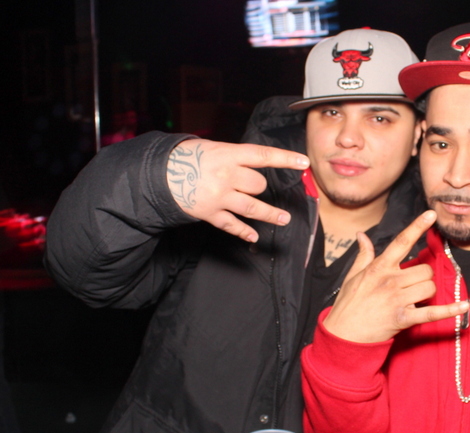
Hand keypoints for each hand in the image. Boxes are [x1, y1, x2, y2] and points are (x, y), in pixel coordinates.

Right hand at [166, 139, 309, 241]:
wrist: (156, 175)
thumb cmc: (184, 157)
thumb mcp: (211, 148)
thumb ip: (234, 157)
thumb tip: (254, 163)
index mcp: (227, 155)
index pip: (263, 156)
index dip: (285, 158)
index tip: (303, 162)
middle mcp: (226, 176)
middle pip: (258, 185)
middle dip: (260, 187)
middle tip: (253, 186)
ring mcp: (219, 197)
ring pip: (252, 208)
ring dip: (270, 215)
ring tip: (284, 219)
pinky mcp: (210, 213)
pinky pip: (232, 225)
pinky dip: (244, 232)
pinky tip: (254, 236)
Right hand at [323, 210, 469, 343]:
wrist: (343, 334)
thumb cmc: (349, 303)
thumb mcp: (353, 275)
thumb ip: (363, 254)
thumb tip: (362, 234)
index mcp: (379, 267)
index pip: (401, 242)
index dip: (417, 226)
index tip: (431, 214)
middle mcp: (390, 280)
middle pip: (424, 270)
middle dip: (423, 277)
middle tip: (412, 286)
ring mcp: (397, 299)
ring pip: (429, 287)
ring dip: (427, 292)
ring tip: (413, 299)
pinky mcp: (403, 318)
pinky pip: (432, 313)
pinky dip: (450, 311)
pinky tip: (465, 306)